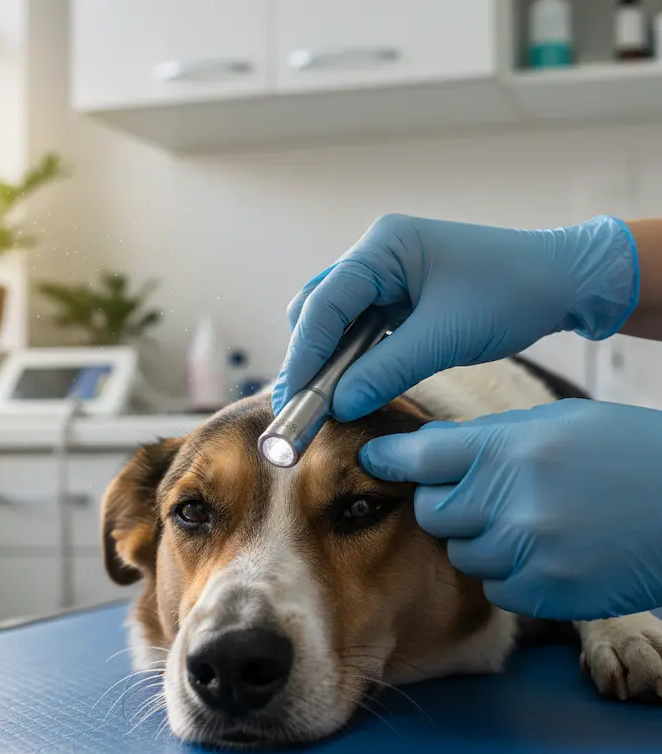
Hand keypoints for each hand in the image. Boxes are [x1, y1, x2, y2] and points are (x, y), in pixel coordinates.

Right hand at [272, 214, 637, 420]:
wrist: (561, 282)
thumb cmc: (510, 295)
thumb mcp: (444, 338)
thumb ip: (385, 371)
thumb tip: (338, 407)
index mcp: (384, 245)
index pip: (325, 303)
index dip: (304, 355)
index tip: (290, 399)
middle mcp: (376, 253)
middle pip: (318, 309)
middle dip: (307, 359)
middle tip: (298, 408)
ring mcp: (385, 271)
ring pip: (334, 320)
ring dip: (326, 360)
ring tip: (317, 406)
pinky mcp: (397, 293)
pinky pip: (359, 327)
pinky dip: (350, 357)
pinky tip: (346, 386)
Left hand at [360, 399, 661, 620]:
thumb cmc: (626, 453)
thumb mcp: (556, 423)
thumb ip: (486, 437)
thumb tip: (427, 447)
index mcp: (510, 449)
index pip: (421, 457)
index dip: (390, 458)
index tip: (375, 458)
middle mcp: (511, 502)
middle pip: (431, 512)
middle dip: (444, 503)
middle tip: (478, 494)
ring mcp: (528, 552)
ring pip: (461, 553)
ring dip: (479, 540)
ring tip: (528, 521)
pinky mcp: (546, 594)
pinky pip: (496, 587)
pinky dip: (510, 572)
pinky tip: (547, 550)